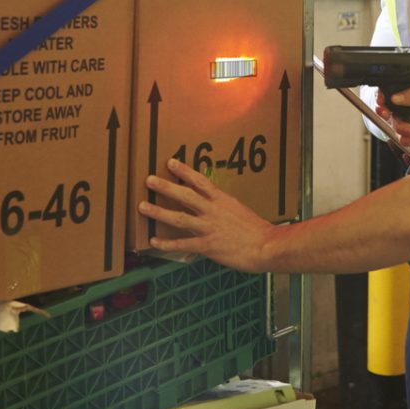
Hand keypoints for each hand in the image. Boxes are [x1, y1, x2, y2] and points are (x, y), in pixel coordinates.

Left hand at [140, 160, 275, 271]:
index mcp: (222, 200)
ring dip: (158, 211)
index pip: (200, 181)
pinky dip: (166, 243)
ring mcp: (209, 228)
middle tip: (149, 180)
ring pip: (179, 218)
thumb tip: (211, 203)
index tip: (170, 162)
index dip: (184, 171)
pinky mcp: (207, 246)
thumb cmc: (256, 229)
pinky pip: (182, 244)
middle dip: (165, 187)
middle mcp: (213, 211)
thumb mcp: (239, 210)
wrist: (266, 246)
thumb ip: (223, 206)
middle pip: (185, 196)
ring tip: (143, 206)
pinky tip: (153, 241)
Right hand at [384, 82, 409, 151]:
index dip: (386, 95)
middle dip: (389, 113)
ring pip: (397, 124)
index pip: (397, 89)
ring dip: (401, 128)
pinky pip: (405, 138)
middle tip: (386, 114)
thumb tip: (396, 96)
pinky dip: (407, 139)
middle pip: (392, 108)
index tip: (383, 101)